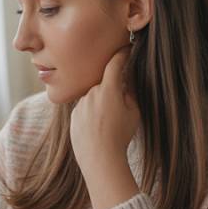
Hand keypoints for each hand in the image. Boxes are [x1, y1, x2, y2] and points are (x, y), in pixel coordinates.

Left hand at [69, 46, 140, 208]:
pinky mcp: (73, 117)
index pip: (115, 64)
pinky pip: (85, 110)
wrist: (99, 159)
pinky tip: (99, 130)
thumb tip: (126, 81)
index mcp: (108, 90)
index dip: (122, 55)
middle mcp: (90, 94)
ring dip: (102, 104)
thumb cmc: (120, 136)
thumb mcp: (133, 113)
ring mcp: (80, 105)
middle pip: (104, 84)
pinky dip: (92, 115)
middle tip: (121, 107)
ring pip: (94, 98)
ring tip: (109, 125)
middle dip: (113, 90)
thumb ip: (130, 93)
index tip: (126, 49)